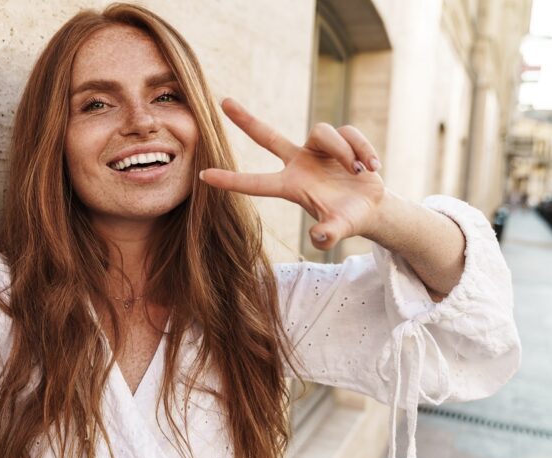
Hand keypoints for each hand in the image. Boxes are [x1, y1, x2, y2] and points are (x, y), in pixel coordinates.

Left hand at [200, 98, 386, 249]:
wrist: (372, 208)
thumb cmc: (348, 220)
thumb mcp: (339, 230)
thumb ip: (329, 235)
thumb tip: (320, 237)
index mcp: (291, 186)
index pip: (255, 183)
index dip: (230, 181)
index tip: (203, 176)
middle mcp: (298, 163)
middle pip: (267, 137)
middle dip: (246, 120)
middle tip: (223, 101)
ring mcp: (317, 149)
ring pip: (323, 132)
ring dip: (345, 152)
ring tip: (359, 172)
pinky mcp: (340, 140)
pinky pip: (349, 133)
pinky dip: (363, 150)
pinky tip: (373, 168)